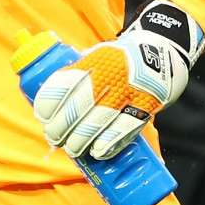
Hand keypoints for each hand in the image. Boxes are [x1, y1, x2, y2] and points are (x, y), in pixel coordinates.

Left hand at [32, 3, 196, 160]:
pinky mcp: (145, 106)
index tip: (42, 115)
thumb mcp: (98, 55)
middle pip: (79, 105)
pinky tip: (96, 151)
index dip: (50, 102)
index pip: (66, 82)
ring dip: (81, 138)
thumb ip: (78, 72)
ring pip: (99, 120)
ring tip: (71, 148)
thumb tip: (52, 99)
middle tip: (53, 136)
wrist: (162, 52)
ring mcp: (129, 91)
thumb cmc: (121, 59)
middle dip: (61, 126)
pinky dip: (109, 143)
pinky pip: (125, 129)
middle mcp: (111, 75)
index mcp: (95, 61)